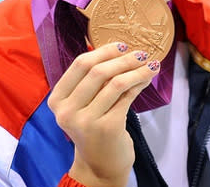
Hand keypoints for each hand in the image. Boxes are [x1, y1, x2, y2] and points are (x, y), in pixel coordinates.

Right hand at [48, 42, 159, 186]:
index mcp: (57, 100)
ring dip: (138, 70)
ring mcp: (86, 121)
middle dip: (124, 59)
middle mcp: (67, 111)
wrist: (99, 165)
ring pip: (116, 83)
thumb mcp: (84, 104)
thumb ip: (94, 80)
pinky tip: (148, 79)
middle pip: (98, 71)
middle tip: (142, 53)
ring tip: (152, 64)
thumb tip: (120, 49)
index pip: (80, 64)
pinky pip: (127, 97)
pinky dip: (140, 83)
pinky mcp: (107, 128)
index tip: (123, 45)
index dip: (104, 51)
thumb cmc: (94, 127)